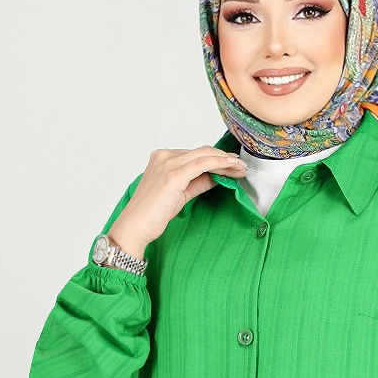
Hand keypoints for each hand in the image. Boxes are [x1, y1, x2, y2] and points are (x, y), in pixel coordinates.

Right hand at [113, 145, 247, 248]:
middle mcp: (164, 156)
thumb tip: (217, 176)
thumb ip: (197, 182)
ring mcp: (168, 163)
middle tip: (242, 167)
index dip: (217, 159)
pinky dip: (220, 164)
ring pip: (205, 155)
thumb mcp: (180, 194)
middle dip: (225, 159)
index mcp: (162, 158)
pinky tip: (232, 168)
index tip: (233, 166)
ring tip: (241, 169)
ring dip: (226, 161)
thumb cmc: (152, 214)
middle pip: (202, 152)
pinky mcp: (174, 174)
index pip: (196, 154)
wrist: (135, 226)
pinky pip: (203, 164)